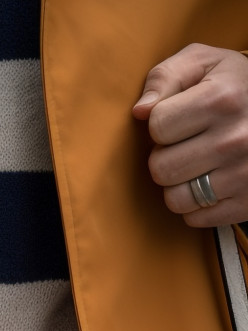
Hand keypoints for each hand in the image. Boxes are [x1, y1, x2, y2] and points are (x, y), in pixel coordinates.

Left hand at [134, 43, 247, 227]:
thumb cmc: (234, 85)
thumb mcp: (205, 64)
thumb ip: (165, 77)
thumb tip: (140, 111)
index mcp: (222, 99)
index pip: (156, 125)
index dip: (161, 123)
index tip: (181, 117)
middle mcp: (236, 138)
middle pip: (160, 168)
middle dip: (165, 157)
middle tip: (187, 145)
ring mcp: (245, 174)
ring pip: (175, 199)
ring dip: (178, 185)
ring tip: (198, 165)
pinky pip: (195, 219)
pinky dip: (197, 206)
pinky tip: (212, 183)